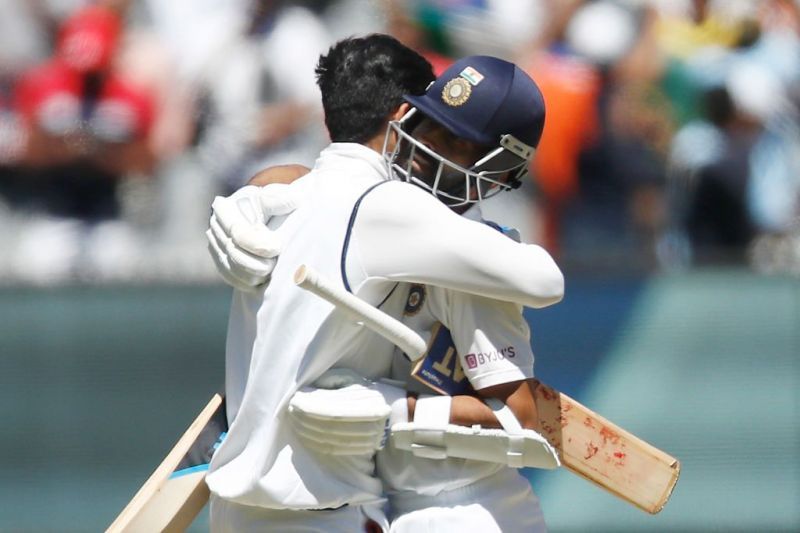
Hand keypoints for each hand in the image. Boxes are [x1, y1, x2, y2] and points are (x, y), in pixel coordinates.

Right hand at [206, 183, 297, 290]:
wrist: (269, 214)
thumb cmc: (275, 203)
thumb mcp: (279, 196)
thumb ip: (283, 199)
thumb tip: (294, 200)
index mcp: (227, 208)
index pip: (239, 233)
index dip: (258, 244)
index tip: (278, 248)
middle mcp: (216, 226)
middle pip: (233, 253)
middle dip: (257, 263)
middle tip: (275, 264)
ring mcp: (215, 244)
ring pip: (232, 268)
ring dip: (253, 274)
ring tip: (271, 271)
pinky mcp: (220, 259)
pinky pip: (230, 277)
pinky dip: (247, 282)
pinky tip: (262, 280)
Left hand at [288, 370, 407, 455]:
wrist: (384, 412)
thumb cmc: (361, 390)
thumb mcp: (349, 378)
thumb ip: (332, 380)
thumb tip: (310, 390)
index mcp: (369, 401)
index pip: (335, 409)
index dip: (312, 408)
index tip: (295, 401)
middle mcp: (372, 422)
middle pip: (331, 426)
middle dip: (306, 420)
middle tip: (291, 411)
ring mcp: (368, 439)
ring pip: (331, 439)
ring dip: (308, 432)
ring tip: (294, 421)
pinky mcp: (361, 449)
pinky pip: (334, 449)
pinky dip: (316, 443)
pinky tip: (304, 434)